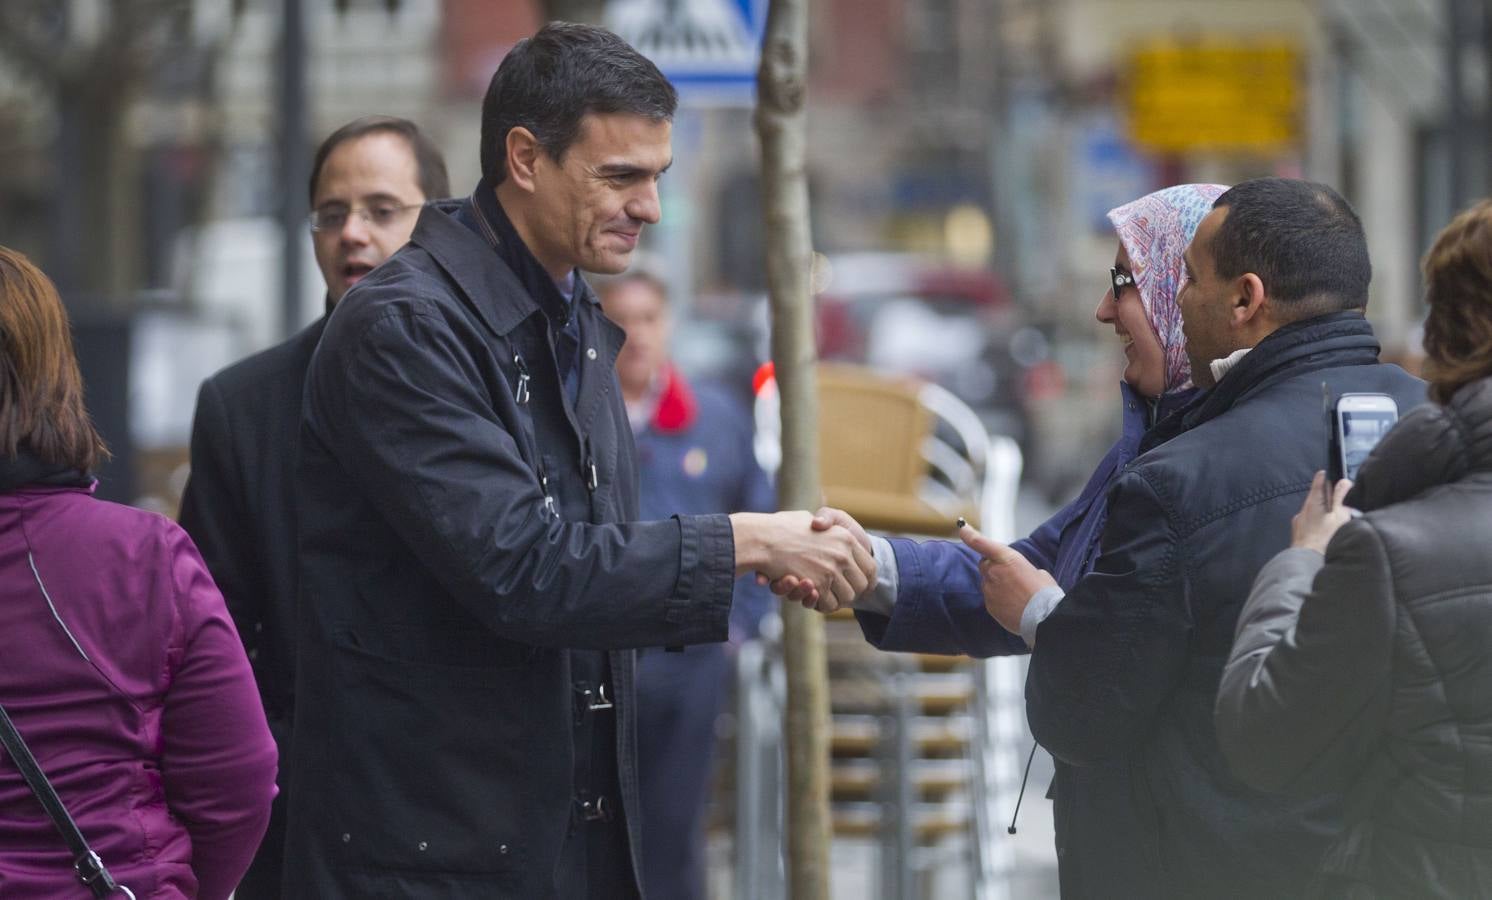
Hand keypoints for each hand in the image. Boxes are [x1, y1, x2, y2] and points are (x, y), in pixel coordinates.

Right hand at [731, 511, 876, 612]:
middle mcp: (842, 554)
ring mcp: (830, 570)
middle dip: (853, 592)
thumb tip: (823, 525)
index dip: (867, 579)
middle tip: (843, 593)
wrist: (761, 537)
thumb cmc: (783, 526)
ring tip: (826, 594)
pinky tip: (814, 596)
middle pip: (862, 585)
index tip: (863, 586)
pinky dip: (822, 604)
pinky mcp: (817, 585)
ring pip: (848, 597)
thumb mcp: (808, 518)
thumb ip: (823, 521)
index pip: (870, 566)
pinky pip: (828, 604)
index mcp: (845, 537)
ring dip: (837, 600)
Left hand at [958, 523, 1054, 634]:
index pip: (981, 543)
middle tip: (1011, 576)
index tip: (962, 528)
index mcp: (1007, 558)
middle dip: (994, 567)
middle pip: (985, 564)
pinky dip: (999, 600)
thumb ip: (1022, 569)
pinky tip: (1014, 605)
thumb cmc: (1045, 594)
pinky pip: (990, 598)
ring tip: (1018, 594)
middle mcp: (994, 572)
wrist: (1045, 618)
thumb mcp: (1038, 572)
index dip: (969, 534)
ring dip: (998, 585)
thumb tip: (1020, 575)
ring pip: (988, 583)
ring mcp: (989, 589)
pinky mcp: (989, 605)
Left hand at [1292, 471, 1354, 553]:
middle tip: (1337, 502)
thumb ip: (1340, 499)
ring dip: (1321, 513)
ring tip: (1333, 521)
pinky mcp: (1298, 534)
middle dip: (1325, 499)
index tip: (1325, 473)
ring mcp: (1298, 524)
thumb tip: (1344, 482)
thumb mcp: (1339, 516)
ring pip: (1311, 513)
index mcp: (1312, 504)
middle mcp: (1302, 511)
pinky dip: (1316, 524)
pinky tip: (1324, 533)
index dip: (1322, 478)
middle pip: (1314, 499)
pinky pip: (1308, 524)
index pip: (1317, 485)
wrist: (1308, 561)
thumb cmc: (1326, 538)